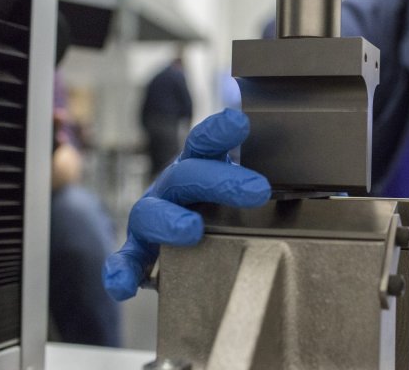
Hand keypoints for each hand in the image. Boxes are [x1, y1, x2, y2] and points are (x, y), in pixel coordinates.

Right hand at [102, 109, 270, 300]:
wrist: (182, 234)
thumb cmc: (216, 204)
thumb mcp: (235, 185)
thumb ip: (254, 178)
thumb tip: (287, 163)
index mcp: (196, 165)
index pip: (205, 143)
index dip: (218, 132)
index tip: (239, 123)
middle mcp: (171, 187)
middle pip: (187, 176)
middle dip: (220, 181)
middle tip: (258, 190)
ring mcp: (151, 217)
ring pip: (151, 214)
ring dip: (171, 221)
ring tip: (193, 231)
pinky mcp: (139, 250)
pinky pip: (126, 259)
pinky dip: (120, 271)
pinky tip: (123, 285)